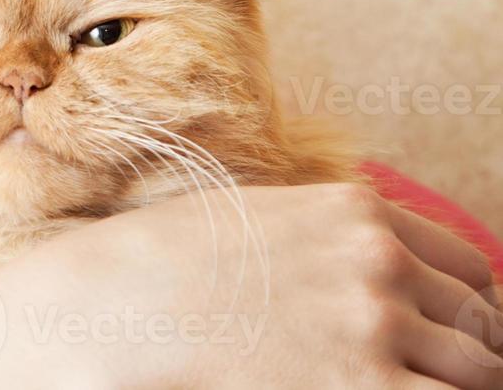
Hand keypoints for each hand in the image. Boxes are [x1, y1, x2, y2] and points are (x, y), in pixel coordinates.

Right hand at [0, 182, 502, 388]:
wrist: (115, 300)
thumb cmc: (166, 262)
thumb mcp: (252, 216)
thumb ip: (322, 233)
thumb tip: (364, 268)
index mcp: (356, 211)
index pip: (468, 267)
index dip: (468, 310)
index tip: (450, 337)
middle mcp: (379, 259)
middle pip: (480, 324)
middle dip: (467, 356)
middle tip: (431, 378)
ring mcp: (374, 322)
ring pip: (479, 371)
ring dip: (455, 387)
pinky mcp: (361, 383)